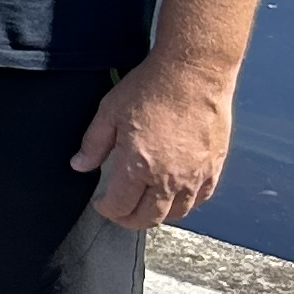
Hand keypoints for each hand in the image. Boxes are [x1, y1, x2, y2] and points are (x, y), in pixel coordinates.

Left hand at [74, 60, 233, 228]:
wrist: (194, 73)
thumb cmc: (150, 88)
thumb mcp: (110, 111)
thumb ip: (93, 143)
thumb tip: (79, 166)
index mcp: (137, 166)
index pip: (120, 206)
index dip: (106, 209)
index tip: (101, 203)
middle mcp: (168, 179)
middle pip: (149, 218)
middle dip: (129, 219)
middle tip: (120, 211)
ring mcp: (195, 176)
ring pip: (176, 213)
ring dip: (158, 215)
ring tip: (145, 204)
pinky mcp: (214, 167)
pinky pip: (200, 199)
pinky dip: (185, 204)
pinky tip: (175, 196)